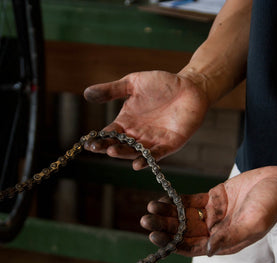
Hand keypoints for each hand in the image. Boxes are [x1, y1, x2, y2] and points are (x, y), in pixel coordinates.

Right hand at [83, 71, 209, 169]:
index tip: (88, 143)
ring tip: (113, 150)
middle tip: (99, 148)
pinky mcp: (170, 144)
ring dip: (124, 154)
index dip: (98, 139)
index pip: (109, 134)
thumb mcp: (132, 83)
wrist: (190, 86)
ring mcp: (153, 141)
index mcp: (126, 122)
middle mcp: (137, 134)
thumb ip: (111, 90)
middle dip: (108, 147)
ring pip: (135, 152)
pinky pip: (157, 154)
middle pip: (120, 145)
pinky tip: (138, 163)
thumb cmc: (161, 84)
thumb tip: (86, 94)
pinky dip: (148, 159)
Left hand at [141, 166, 276, 256]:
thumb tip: (207, 251)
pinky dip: (176, 201)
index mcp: (224, 242)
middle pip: (184, 232)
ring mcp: (213, 215)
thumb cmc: (271, 205)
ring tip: (151, 207)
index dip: (173, 244)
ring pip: (184, 217)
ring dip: (167, 214)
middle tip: (147, 220)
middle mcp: (215, 231)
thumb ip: (230, 236)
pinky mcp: (212, 199)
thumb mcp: (253, 222)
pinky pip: (190, 202)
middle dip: (165, 227)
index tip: (156, 237)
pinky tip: (163, 198)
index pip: (193, 247)